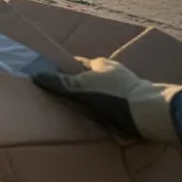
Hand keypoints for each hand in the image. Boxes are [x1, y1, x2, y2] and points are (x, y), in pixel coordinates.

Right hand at [33, 57, 181, 145]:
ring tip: (80, 110)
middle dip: (80, 84)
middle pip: (91, 76)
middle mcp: (114, 72)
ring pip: (103, 90)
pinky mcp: (133, 102)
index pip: (77, 63)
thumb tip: (35, 76)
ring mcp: (126, 87)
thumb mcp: (80, 87)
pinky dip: (105, 108)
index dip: (64, 69)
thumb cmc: (112, 93)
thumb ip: (58, 82)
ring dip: (94, 97)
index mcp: (101, 64)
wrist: (147, 111)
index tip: (52, 77)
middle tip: (64, 96)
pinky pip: (113, 103)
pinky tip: (99, 118)